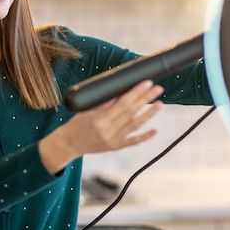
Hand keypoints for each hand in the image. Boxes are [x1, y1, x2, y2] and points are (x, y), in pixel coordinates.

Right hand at [39, 80, 163, 172]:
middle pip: (132, 112)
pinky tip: (155, 130)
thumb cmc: (76, 124)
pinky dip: (145, 136)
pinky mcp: (116, 147)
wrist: (69, 144)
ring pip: (135, 125)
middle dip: (146, 98)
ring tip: (160, 104)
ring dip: (149, 114)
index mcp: (100, 119)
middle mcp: (108, 130)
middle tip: (158, 88)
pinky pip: (133, 142)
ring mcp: (113, 140)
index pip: (123, 102)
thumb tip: (120, 91)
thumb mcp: (86, 110)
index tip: (147, 82)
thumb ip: (103, 102)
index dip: (136, 92)